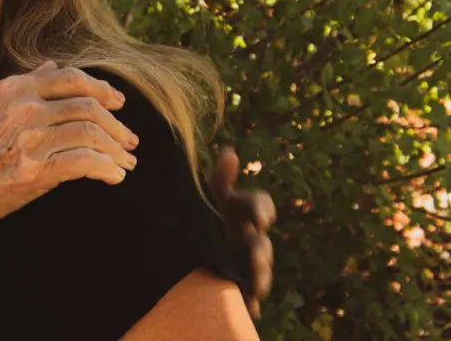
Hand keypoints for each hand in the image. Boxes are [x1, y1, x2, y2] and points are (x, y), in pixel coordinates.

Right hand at [0, 61, 139, 228]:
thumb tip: (49, 65)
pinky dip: (106, 168)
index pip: (71, 78)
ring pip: (92, 134)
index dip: (102, 89)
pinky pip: (85, 163)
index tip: (118, 103)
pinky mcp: (36, 170)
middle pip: (89, 107)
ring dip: (116, 149)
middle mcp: (25, 109)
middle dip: (117, 124)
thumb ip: (20, 86)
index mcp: (13, 90)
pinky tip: (114, 177)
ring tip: (126, 162)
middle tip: (131, 139)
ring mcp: (31, 139)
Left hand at [210, 146, 275, 319]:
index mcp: (240, 213)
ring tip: (256, 285)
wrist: (198, 252)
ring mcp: (246, 263)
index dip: (260, 209)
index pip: (256, 204)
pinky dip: (250, 303)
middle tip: (256, 256)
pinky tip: (249, 308)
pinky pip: (249, 297)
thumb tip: (229, 151)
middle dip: (260, 251)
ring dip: (260, 277)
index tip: (260, 218)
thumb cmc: (208, 218)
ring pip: (259, 271)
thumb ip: (220, 178)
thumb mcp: (212, 199)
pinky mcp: (240, 285)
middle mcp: (249, 238)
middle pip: (261, 245)